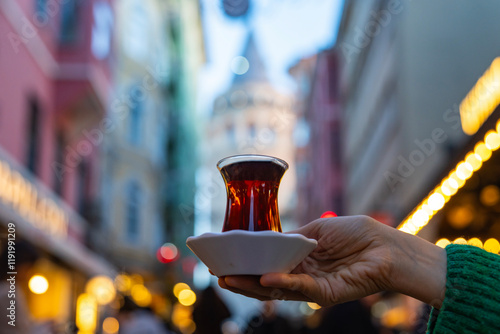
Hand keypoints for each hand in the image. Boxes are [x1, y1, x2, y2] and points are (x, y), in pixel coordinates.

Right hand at [219, 216, 445, 307]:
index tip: (227, 258)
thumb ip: (293, 238)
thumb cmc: (356, 233)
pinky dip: (282, 283)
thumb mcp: (317, 230)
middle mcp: (303, 275)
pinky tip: (265, 277)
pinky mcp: (326, 294)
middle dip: (243, 278)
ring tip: (230, 279)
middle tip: (219, 274)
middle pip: (267, 280)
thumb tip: (268, 240)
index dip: (248, 263)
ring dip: (253, 285)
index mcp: (301, 259)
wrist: (386, 246)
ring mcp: (313, 286)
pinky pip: (300, 288)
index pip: (268, 264)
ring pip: (278, 289)